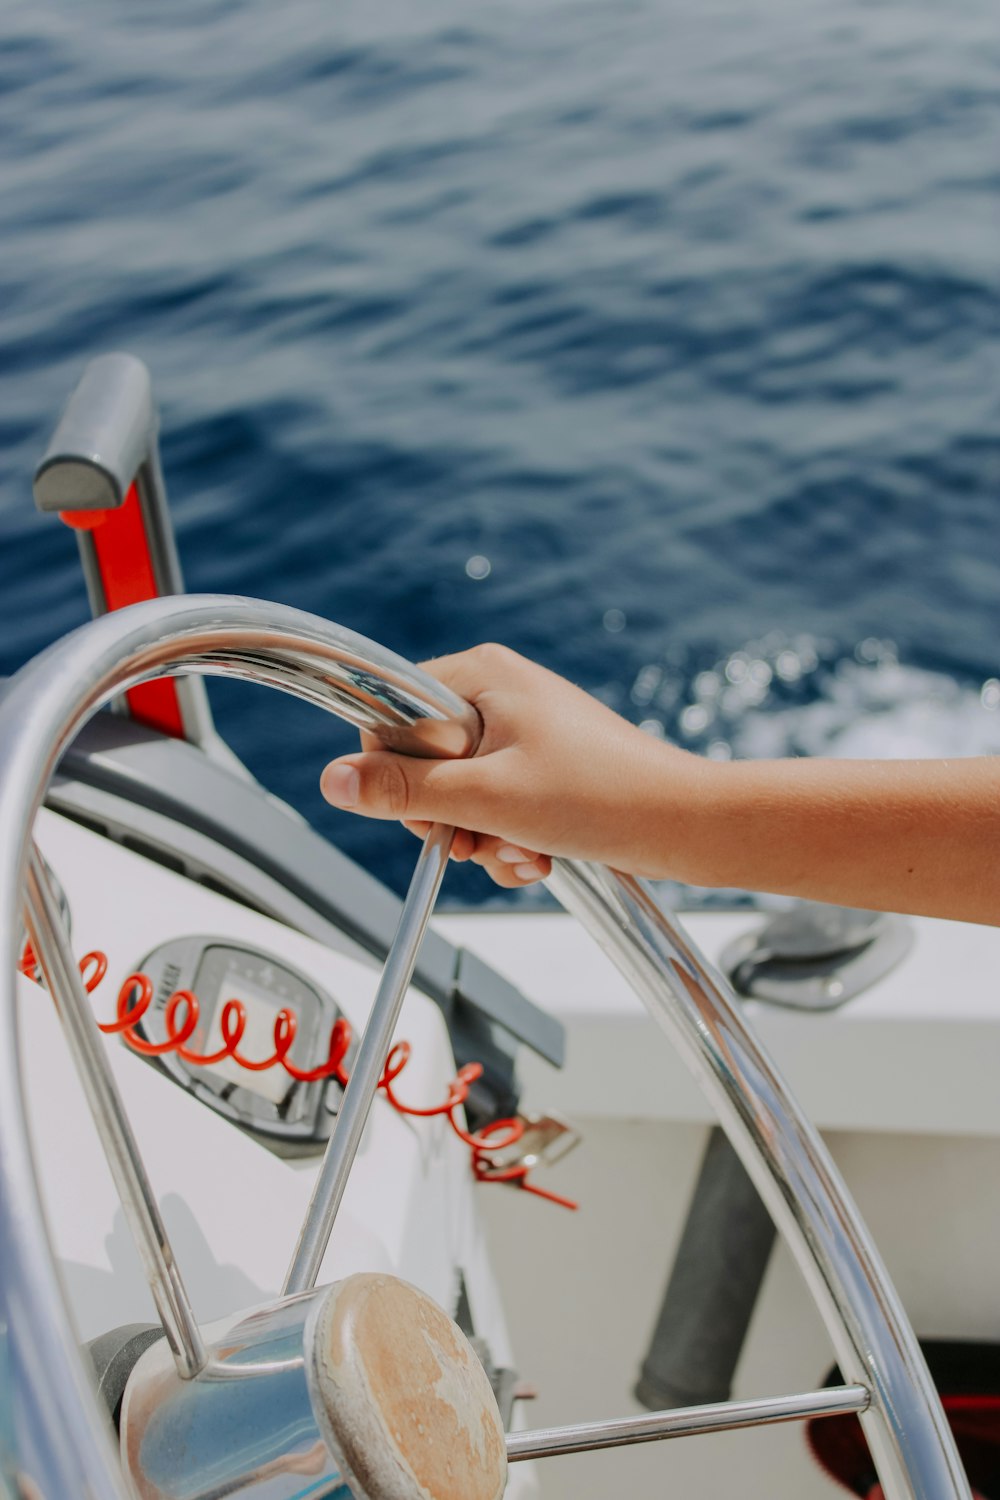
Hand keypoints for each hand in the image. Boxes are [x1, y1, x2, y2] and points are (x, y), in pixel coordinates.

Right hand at [320, 644, 704, 887]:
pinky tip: (537, 856)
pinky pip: (493, 807)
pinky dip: (507, 841)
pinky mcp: (541, 768)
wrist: (687, 825)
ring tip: (522, 849)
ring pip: (458, 796)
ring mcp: (521, 732)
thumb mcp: (487, 798)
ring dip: (481, 838)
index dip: (399, 776)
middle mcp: (498, 693)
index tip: (433, 811)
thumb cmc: (602, 796)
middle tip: (483, 836)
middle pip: (422, 765)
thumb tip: (332, 780)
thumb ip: (405, 791)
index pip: (391, 719)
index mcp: (481, 674)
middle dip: (449, 818)